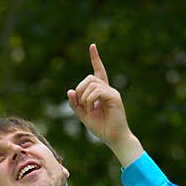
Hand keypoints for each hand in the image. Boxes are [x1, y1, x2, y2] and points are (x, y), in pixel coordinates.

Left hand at [67, 43, 141, 165]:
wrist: (114, 139)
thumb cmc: (101, 128)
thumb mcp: (83, 116)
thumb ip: (76, 104)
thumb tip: (70, 90)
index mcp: (101, 92)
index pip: (98, 71)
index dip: (95, 58)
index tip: (92, 46)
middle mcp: (108, 89)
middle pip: (89, 78)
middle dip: (80, 90)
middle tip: (82, 105)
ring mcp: (112, 92)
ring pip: (91, 84)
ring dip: (84, 97)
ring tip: (88, 109)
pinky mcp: (114, 97)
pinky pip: (97, 91)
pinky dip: (90, 100)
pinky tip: (93, 109)